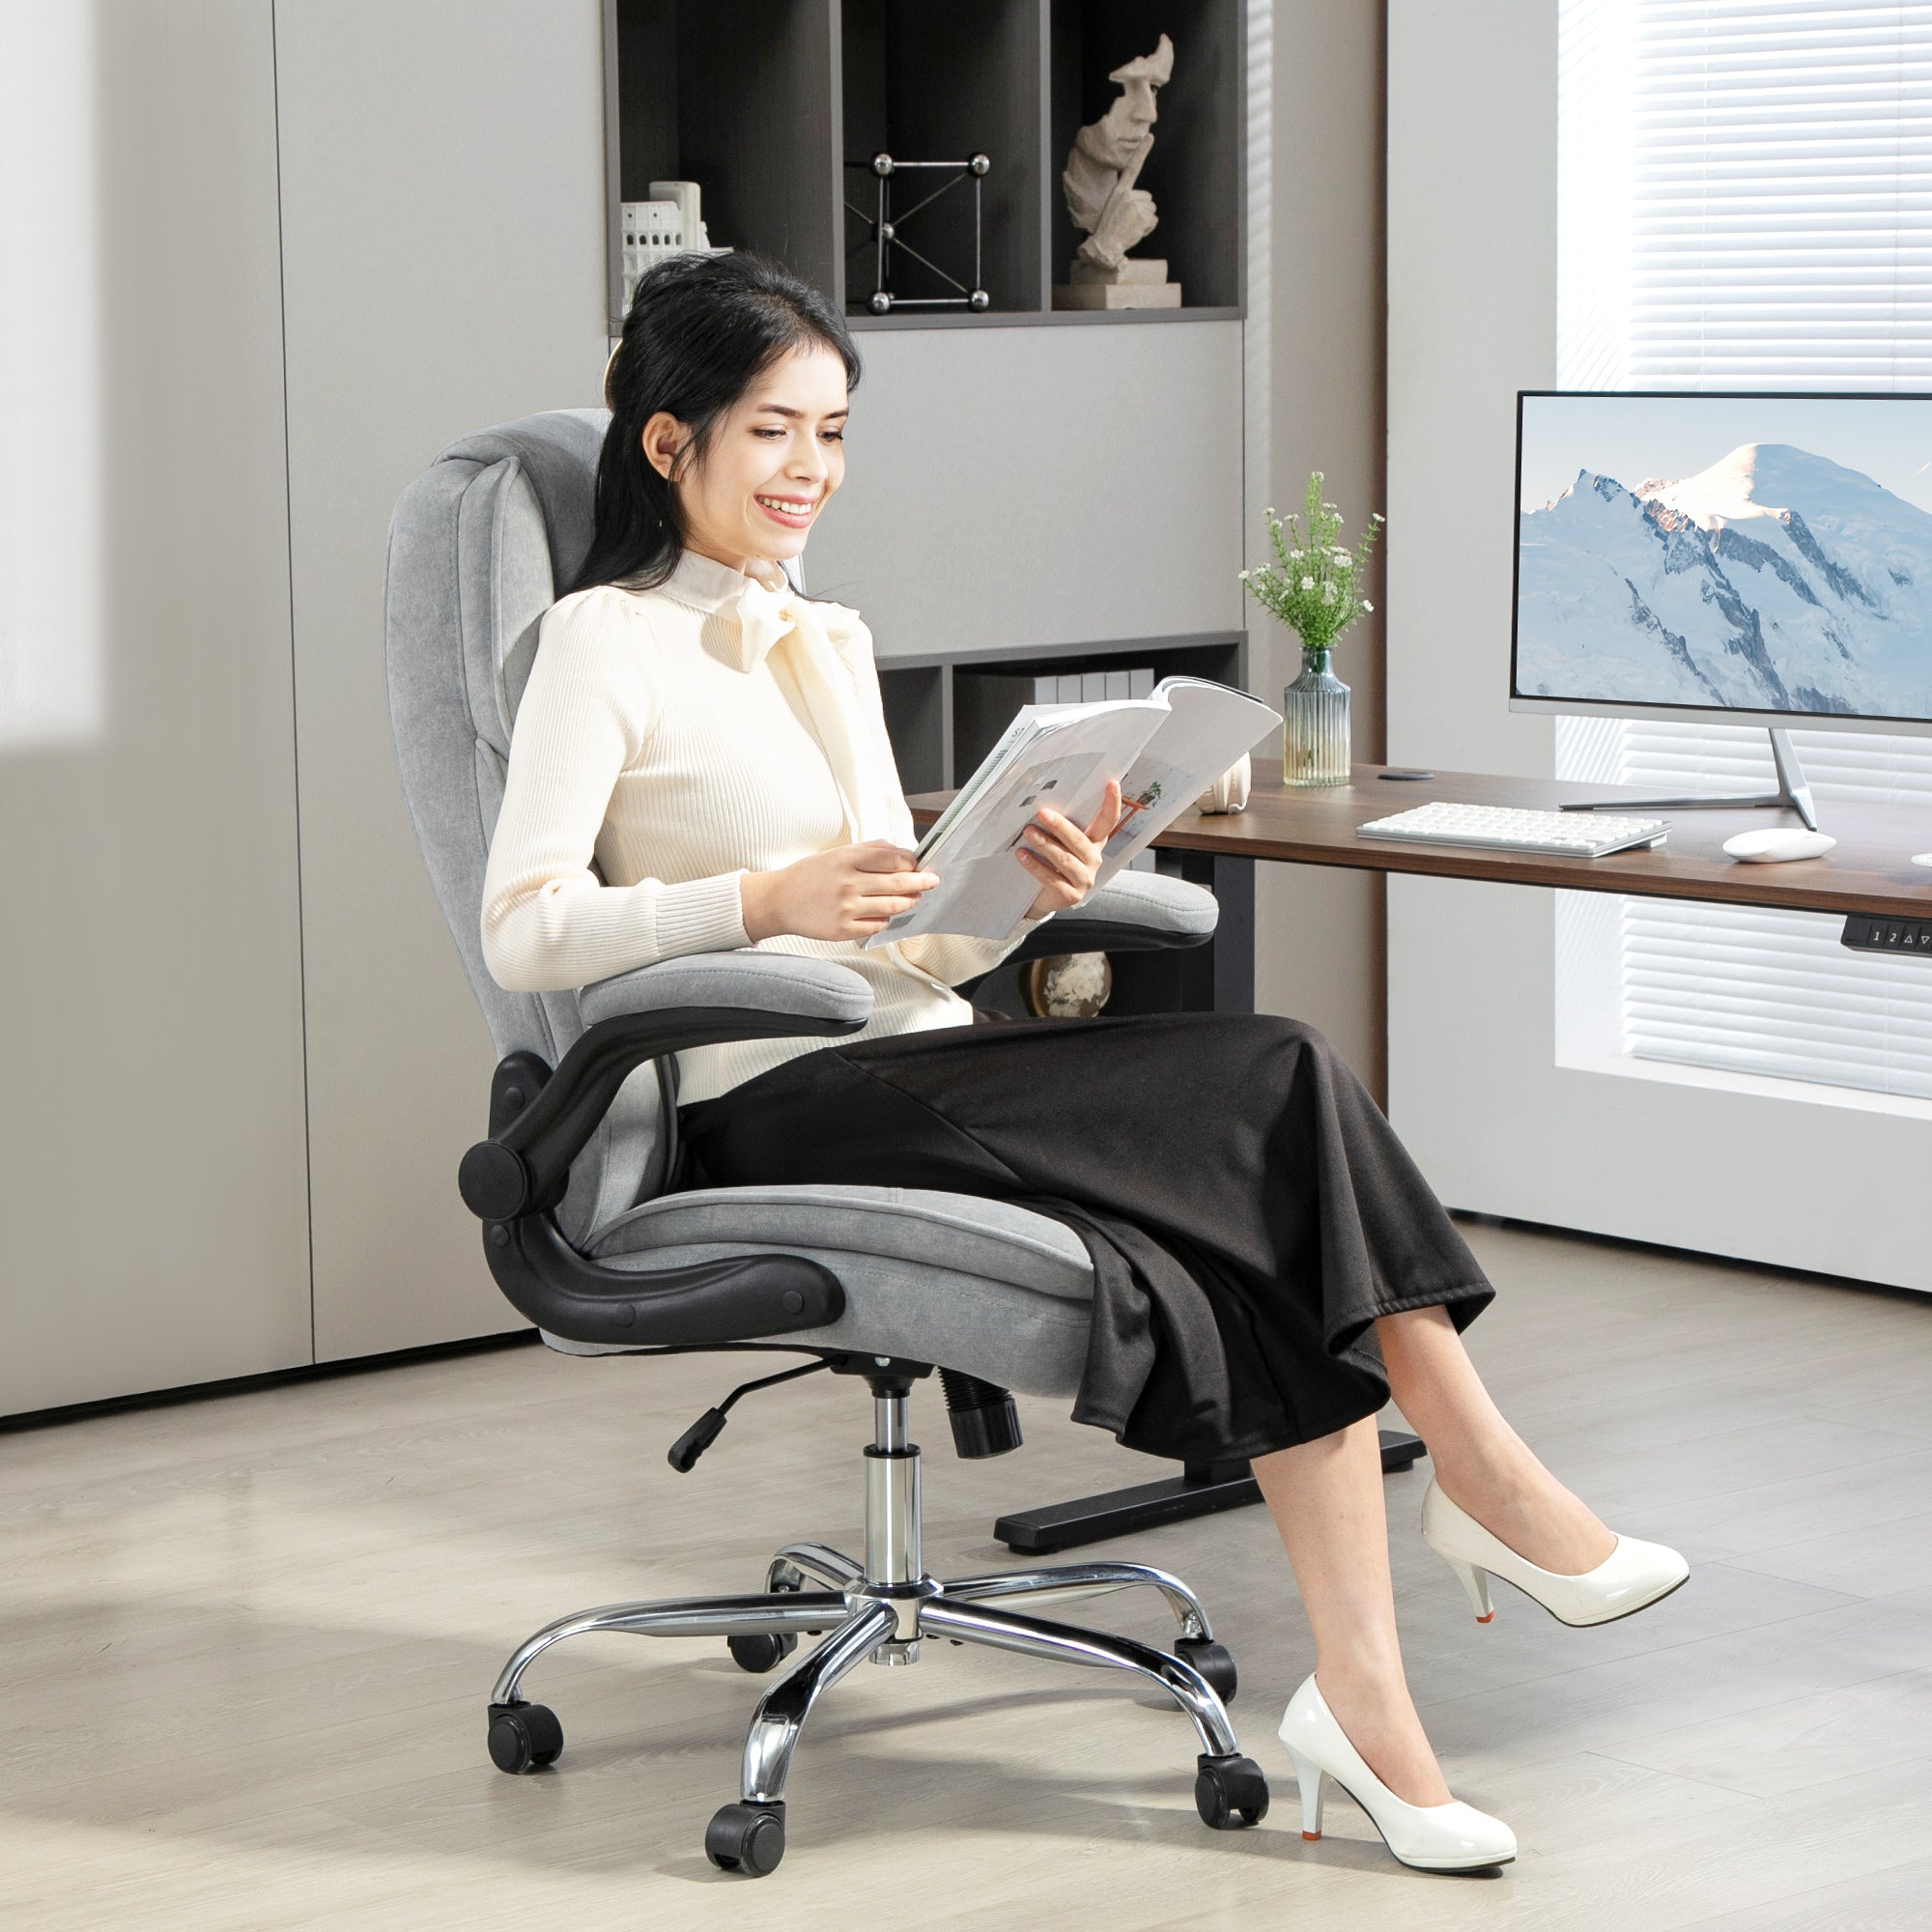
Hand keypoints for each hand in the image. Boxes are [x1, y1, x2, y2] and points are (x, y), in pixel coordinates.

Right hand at [740, 841, 938, 943]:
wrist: (779, 901)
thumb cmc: (810, 875)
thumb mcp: (836, 854)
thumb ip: (869, 851)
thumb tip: (903, 853)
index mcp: (846, 859)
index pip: (892, 858)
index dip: (912, 862)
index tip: (920, 863)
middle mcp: (848, 883)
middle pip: (898, 883)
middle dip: (921, 882)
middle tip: (933, 881)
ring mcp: (846, 909)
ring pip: (892, 906)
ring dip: (908, 901)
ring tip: (913, 898)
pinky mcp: (843, 930)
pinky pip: (877, 926)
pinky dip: (886, 919)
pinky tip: (885, 913)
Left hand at [1016, 778, 1120, 918]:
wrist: (1042, 896)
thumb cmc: (1050, 862)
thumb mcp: (1058, 841)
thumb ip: (1058, 826)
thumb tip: (1041, 801)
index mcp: (1094, 842)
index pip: (1108, 821)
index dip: (1112, 803)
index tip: (1112, 783)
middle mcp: (1093, 860)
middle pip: (1079, 840)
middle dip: (1059, 825)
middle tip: (1042, 813)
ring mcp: (1084, 879)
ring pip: (1064, 859)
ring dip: (1044, 843)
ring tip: (1027, 832)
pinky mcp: (1070, 895)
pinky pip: (1051, 878)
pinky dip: (1034, 865)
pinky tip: (1022, 855)